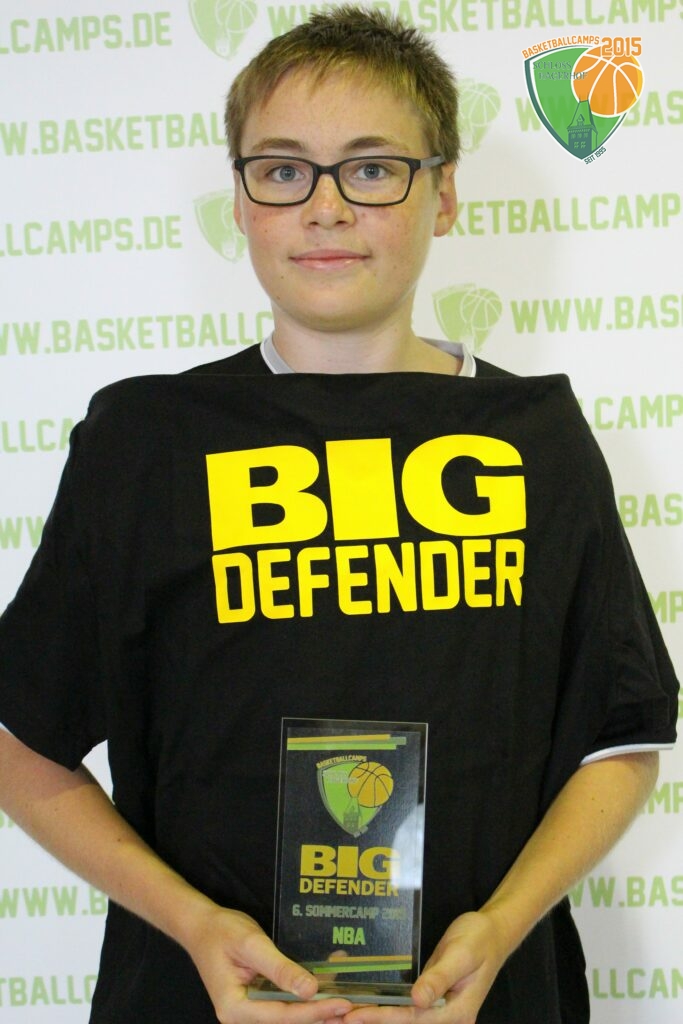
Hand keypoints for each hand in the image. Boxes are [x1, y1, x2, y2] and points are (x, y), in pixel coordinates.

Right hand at [184, 905, 351, 1023]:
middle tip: (353, 1007)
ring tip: (347, 999)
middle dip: (320, 1014)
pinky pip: (285, 1002)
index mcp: (234, 1009)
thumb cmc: (221, 932)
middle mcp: (242, 1017)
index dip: (314, 1012)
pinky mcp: (257, 1001)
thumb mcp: (251, 944)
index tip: (342, 1005)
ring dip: (317, 1007)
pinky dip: (306, 995)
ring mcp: (250, 1011)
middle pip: (288, 1021)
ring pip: (289, 1014)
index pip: (282, 1015)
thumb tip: (310, 989)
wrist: (201, 926)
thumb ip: (279, 968)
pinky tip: (328, 982)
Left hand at [343, 910, 510, 1023]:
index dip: (384, 1018)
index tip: (357, 1015)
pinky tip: (366, 1002)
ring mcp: (440, 1010)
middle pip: (406, 1023)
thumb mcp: (461, 955)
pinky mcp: (432, 1000)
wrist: (493, 932)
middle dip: (374, 1020)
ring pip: (404, 1018)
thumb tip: (418, 1000)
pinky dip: (386, 1006)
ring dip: (376, 1016)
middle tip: (340, 1016)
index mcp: (458, 1013)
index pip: (414, 1019)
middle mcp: (448, 1017)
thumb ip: (440, 978)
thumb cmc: (479, 940)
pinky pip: (406, 1007)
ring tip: (345, 1013)